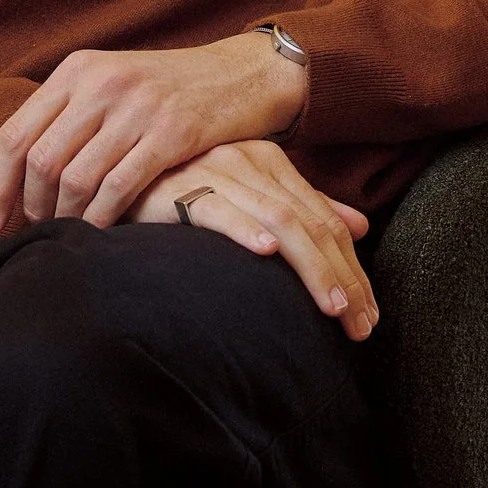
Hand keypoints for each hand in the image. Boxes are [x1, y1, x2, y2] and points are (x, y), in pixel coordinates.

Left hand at [0, 30, 306, 231]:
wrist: (242, 75)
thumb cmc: (165, 89)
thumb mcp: (100, 89)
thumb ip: (43, 118)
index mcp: (77, 70)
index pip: (16, 133)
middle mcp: (102, 84)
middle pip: (40, 160)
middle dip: (28, 207)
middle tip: (30, 234)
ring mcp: (138, 107)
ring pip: (75, 177)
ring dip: (63, 217)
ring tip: (63, 235)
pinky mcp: (173, 132)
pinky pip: (120, 187)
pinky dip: (101, 218)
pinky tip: (98, 234)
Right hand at [135, 139, 378, 340]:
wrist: (119, 178)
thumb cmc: (184, 193)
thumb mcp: (251, 198)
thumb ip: (303, 209)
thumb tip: (359, 227)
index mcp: (272, 162)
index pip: (326, 221)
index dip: (353, 269)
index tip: (368, 314)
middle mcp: (251, 161)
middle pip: (311, 225)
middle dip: (343, 278)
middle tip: (361, 325)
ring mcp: (216, 172)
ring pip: (280, 221)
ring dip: (312, 268)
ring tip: (333, 307)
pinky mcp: (180, 189)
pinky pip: (218, 210)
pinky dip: (245, 231)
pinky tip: (266, 255)